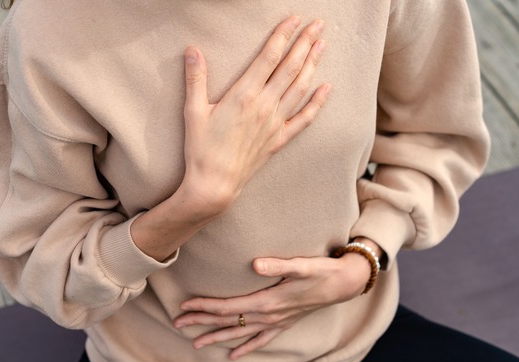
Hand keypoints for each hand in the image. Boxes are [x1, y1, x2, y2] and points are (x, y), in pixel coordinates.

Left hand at [174, 253, 370, 359]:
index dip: (204, 306)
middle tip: (177, 323)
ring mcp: (276, 323)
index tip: (185, 306)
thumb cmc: (321, 271)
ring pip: (239, 333)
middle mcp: (268, 316)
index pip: (228, 307)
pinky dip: (245, 348)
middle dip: (201, 322)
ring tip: (195, 343)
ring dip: (216, 337)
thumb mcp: (301, 265)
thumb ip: (278, 265)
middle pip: (228, 321)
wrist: (343, 284)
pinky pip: (260, 340)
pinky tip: (233, 356)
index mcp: (267, 302)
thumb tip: (255, 265)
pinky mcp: (283, 324)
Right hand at [178, 16, 330, 214]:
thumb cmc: (201, 148)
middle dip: (305, 43)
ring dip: (313, 64)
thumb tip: (192, 51)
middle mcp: (265, 105)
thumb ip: (195, 79)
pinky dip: (317, 102)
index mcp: (244, 94)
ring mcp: (275, 123)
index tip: (295, 20)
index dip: (283, 35)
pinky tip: (326, 89)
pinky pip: (304, 118)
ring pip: (300, 88)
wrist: (215, 184)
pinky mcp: (279, 139)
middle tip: (318, 24)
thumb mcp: (193, 111)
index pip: (269, 57)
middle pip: (290, 67)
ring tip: (322, 45)